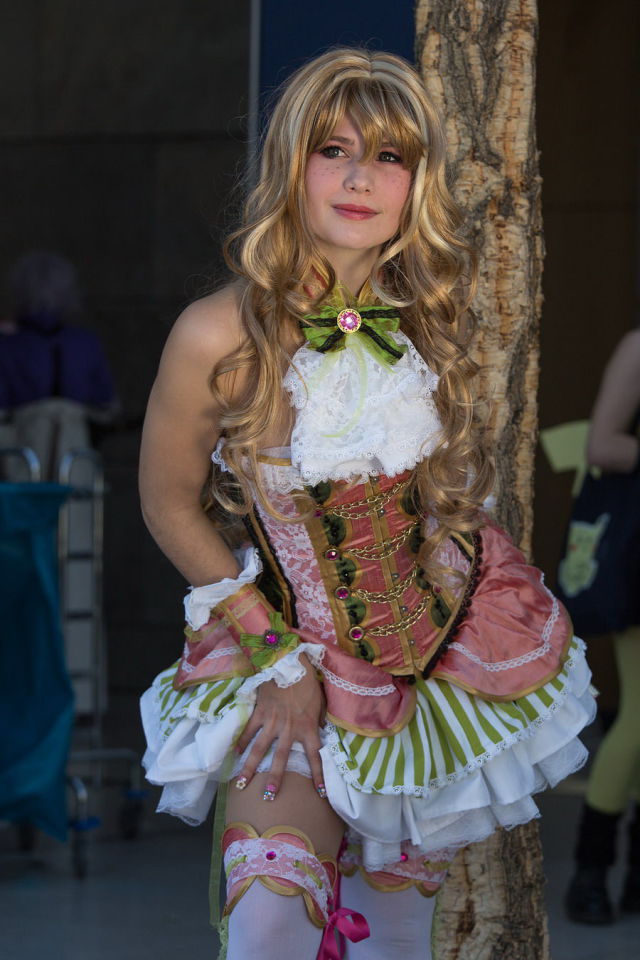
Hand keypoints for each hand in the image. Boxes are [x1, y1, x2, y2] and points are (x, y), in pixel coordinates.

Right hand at [233, 654, 325, 799]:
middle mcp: (289, 729)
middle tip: (269, 797)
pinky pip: (250, 730)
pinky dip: (242, 741)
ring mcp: (272, 721)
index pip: (315, 756)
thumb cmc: (308, 682)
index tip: (321, 794)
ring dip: (250, 767)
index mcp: (307, 727)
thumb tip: (323, 731)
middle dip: (274, 778)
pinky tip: (235, 754)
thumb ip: (320, 719)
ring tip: (241, 783)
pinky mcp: (260, 712)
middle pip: (281, 758)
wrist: (289, 662)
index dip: (319, 775)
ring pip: (260, 749)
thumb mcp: (321, 702)